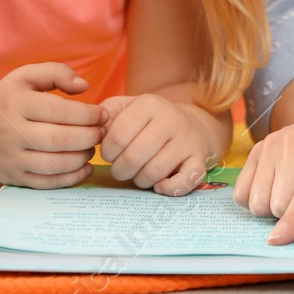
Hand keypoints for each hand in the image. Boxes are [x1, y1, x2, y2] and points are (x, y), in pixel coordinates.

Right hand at [0, 63, 106, 187]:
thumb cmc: (6, 101)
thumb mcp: (24, 77)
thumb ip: (56, 72)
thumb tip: (84, 86)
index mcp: (15, 103)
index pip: (59, 111)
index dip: (88, 114)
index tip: (102, 114)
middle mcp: (10, 132)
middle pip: (59, 139)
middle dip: (90, 137)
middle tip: (102, 132)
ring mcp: (11, 158)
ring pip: (54, 164)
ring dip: (82, 157)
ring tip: (92, 147)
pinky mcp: (13, 177)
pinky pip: (46, 183)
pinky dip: (71, 178)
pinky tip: (84, 167)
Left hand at [98, 93, 220, 195]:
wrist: (190, 124)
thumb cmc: (148, 121)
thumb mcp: (125, 108)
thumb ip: (103, 115)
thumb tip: (94, 131)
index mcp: (149, 104)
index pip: (117, 137)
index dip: (107, 153)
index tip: (110, 154)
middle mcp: (171, 119)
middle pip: (134, 157)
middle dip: (120, 170)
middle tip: (121, 169)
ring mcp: (187, 140)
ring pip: (154, 172)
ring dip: (140, 180)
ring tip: (138, 174)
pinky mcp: (200, 159)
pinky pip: (186, 181)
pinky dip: (169, 189)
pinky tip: (159, 186)